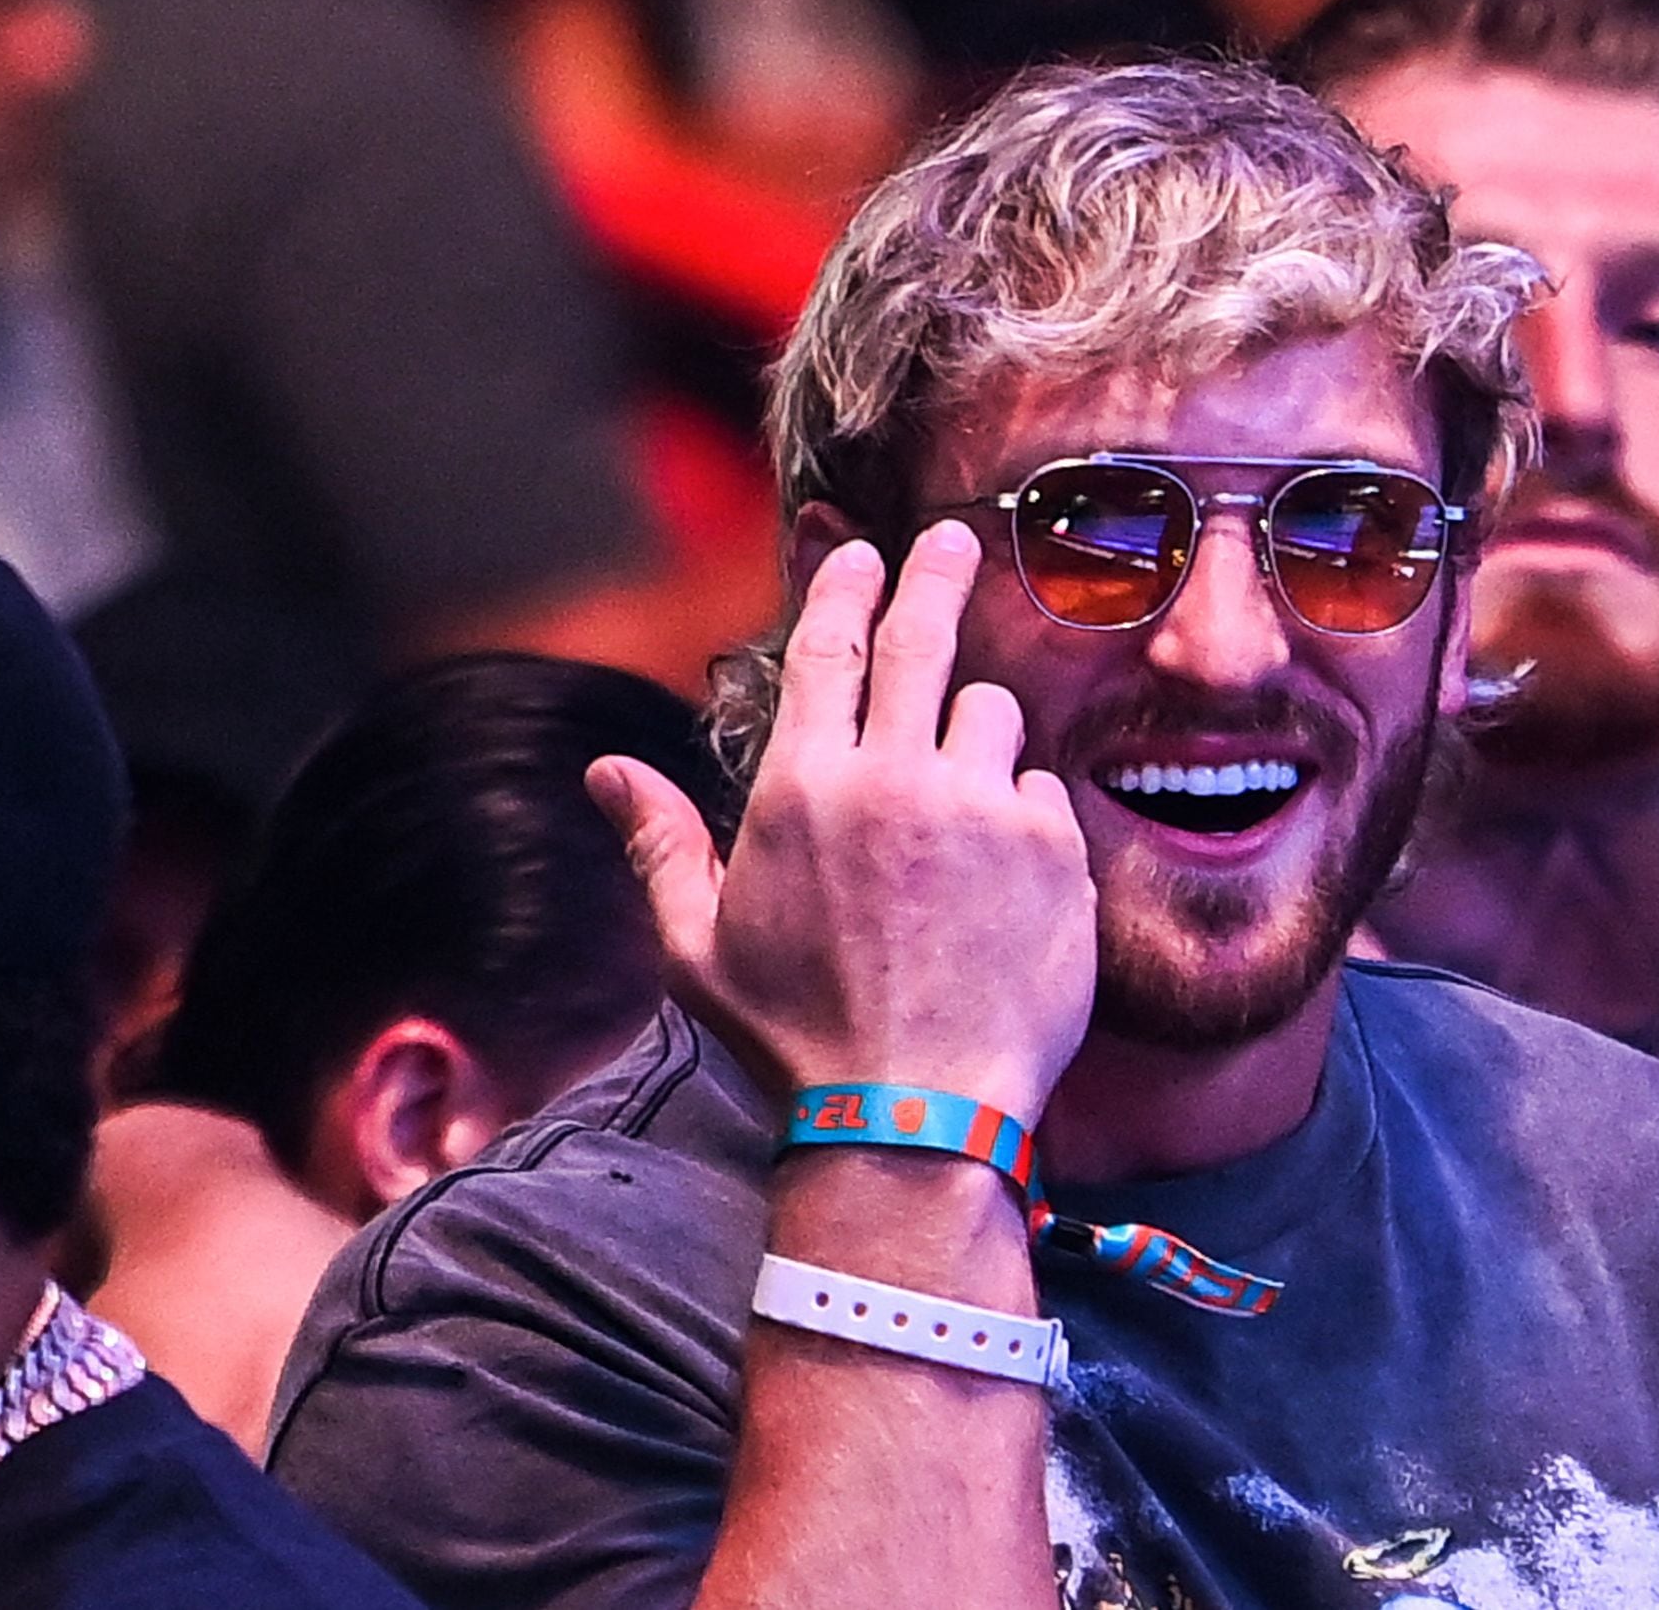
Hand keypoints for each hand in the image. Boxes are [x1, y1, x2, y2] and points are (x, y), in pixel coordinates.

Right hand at [590, 524, 1096, 1124]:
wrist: (911, 1115)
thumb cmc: (796, 1039)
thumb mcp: (698, 948)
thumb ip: (658, 844)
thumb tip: (605, 770)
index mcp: (805, 787)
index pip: (829, 646)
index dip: (848, 585)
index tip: (864, 551)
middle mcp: (897, 778)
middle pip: (924, 640)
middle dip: (940, 576)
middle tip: (959, 542)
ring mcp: (983, 810)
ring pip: (992, 718)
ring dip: (975, 741)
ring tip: (956, 820)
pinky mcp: (1053, 852)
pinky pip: (1041, 795)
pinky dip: (1021, 819)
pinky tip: (999, 886)